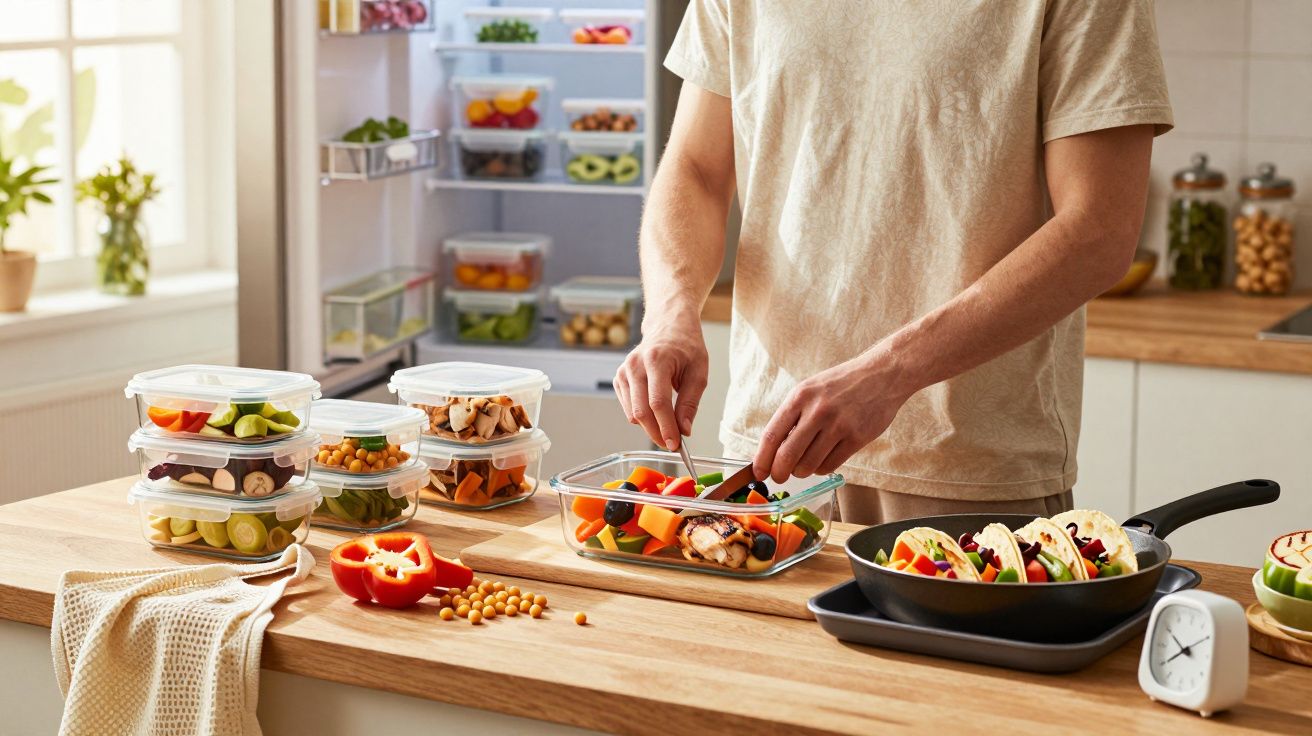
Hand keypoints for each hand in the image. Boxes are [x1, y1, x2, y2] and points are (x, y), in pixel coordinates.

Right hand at [614, 315, 708, 450]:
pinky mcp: (619, 378)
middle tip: (672, 444)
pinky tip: (656, 411)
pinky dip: (642, 416)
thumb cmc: (686, 346)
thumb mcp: (699, 372)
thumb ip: (690, 402)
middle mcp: (635, 365)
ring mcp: (624, 371)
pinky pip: (628, 408)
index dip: (666, 427)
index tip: (676, 444)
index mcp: (657, 360)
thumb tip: (684, 430)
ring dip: (650, 427)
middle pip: (641, 411)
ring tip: (668, 427)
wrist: (668, 326)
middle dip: (657, 433)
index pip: (658, 403)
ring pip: (633, 413)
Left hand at [753, 351, 914, 482]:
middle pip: (787, 455)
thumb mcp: (810, 389)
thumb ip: (792, 416)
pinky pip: (830, 465)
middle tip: (779, 477)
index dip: (761, 459)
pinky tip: (822, 460)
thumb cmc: (841, 384)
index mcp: (800, 397)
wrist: (882, 375)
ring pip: (808, 465)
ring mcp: (839, 425)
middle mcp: (817, 411)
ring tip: (803, 466)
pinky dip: (821, 469)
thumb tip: (773, 451)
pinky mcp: (857, 438)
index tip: (758, 472)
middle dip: (779, 473)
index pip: (772, 435)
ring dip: (801, 472)